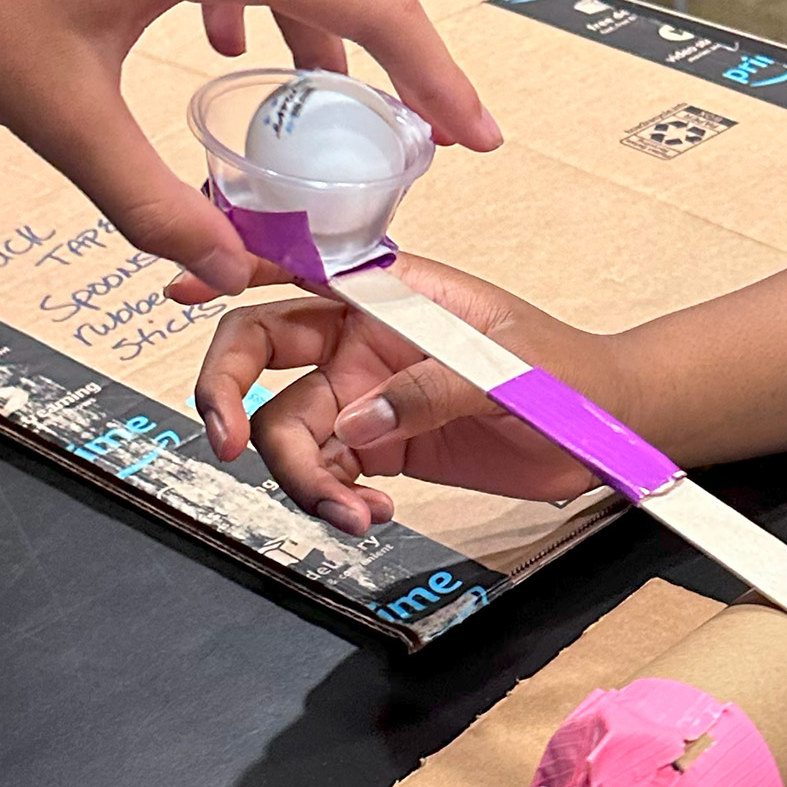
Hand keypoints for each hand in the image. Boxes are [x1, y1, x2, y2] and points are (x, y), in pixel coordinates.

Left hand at [0, 0, 501, 297]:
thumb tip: (220, 263)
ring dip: (326, 24)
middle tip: (434, 129)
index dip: (437, 78)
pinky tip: (223, 44)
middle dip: (400, 54)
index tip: (476, 136)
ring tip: (331, 101)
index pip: (373, 4)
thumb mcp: (54, 108)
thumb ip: (148, 197)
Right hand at [188, 255, 623, 533]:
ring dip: (302, 478)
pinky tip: (370, 517)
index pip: (297, 269)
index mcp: (390, 293)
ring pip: (289, 430)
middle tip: (227, 446)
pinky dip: (334, 502)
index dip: (232, 271)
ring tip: (352, 516)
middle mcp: (362, 340)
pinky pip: (326, 473)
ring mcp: (365, 396)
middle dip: (228, 395)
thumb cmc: (567, 373)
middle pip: (261, 355)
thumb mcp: (510, 370)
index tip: (182, 287)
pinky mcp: (379, 450)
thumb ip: (433, 388)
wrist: (604, 430)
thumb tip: (360, 424)